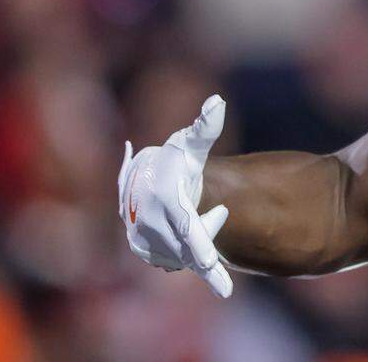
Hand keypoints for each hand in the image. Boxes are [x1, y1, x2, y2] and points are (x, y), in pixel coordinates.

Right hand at [118, 95, 232, 296]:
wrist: (146, 179)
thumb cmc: (175, 160)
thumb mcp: (189, 144)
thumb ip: (206, 128)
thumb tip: (217, 102)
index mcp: (165, 201)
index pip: (186, 228)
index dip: (200, 243)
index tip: (211, 264)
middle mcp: (150, 225)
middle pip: (191, 247)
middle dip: (207, 242)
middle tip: (222, 214)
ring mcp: (145, 242)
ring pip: (184, 256)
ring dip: (199, 243)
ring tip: (210, 212)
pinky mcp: (145, 253)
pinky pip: (176, 260)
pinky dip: (188, 250)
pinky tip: (193, 228)